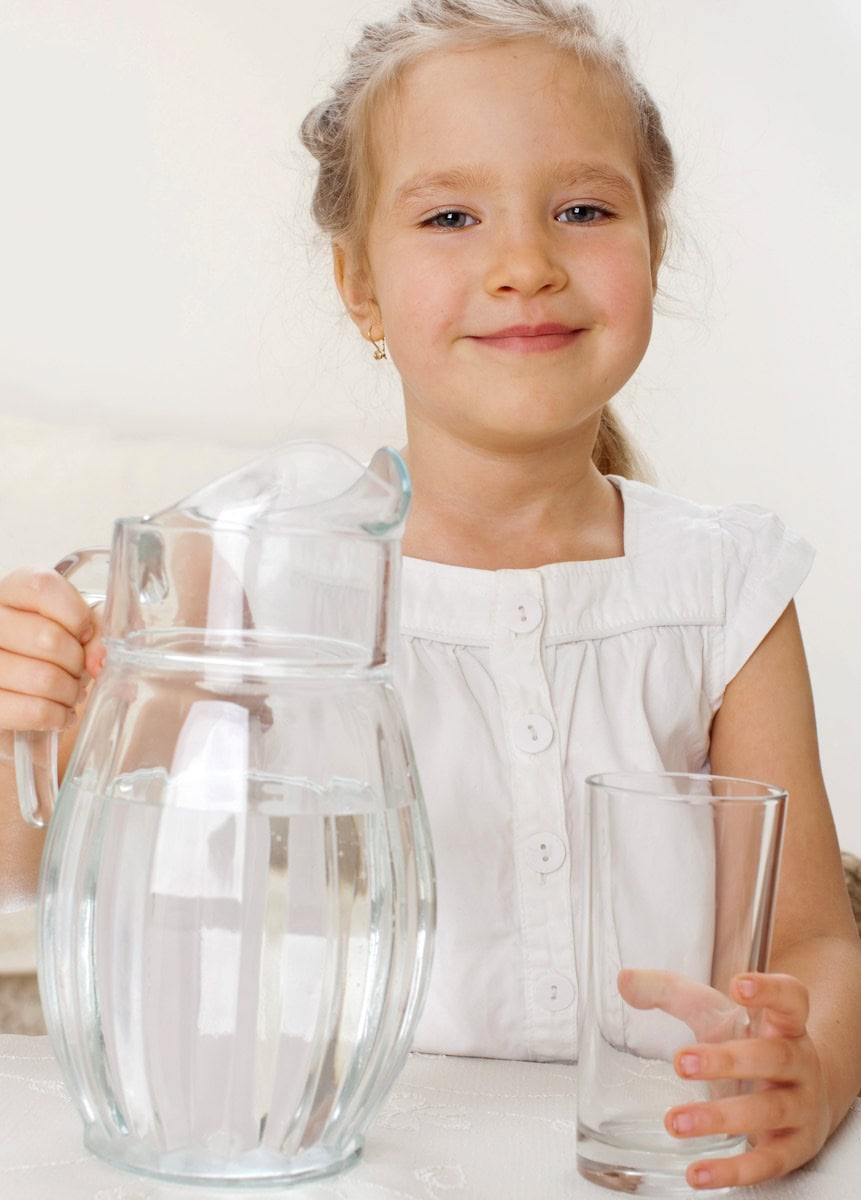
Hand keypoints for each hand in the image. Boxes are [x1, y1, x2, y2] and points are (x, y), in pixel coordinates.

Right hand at [0, 567, 102, 736]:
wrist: (22, 689)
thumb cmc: (51, 651)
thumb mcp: (75, 626)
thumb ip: (94, 629)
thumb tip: (98, 660)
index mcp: (12, 591)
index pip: (43, 588)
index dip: (77, 616)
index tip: (85, 635)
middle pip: (48, 639)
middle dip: (77, 663)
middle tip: (78, 672)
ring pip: (43, 678)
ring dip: (69, 692)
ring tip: (70, 694)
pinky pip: (33, 711)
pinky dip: (57, 716)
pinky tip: (60, 714)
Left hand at [620, 968, 829, 1187]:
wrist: (805, 1099)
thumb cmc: (750, 1045)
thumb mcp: (715, 1014)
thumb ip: (671, 994)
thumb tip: (624, 980)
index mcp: (785, 1024)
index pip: (792, 998)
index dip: (770, 990)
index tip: (739, 986)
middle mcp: (801, 1064)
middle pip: (774, 1058)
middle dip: (728, 1061)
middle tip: (682, 1062)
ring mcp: (802, 1108)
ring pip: (769, 1111)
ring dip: (720, 1118)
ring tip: (675, 1122)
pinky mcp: (794, 1150)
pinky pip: (766, 1163)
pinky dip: (732, 1170)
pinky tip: (697, 1173)